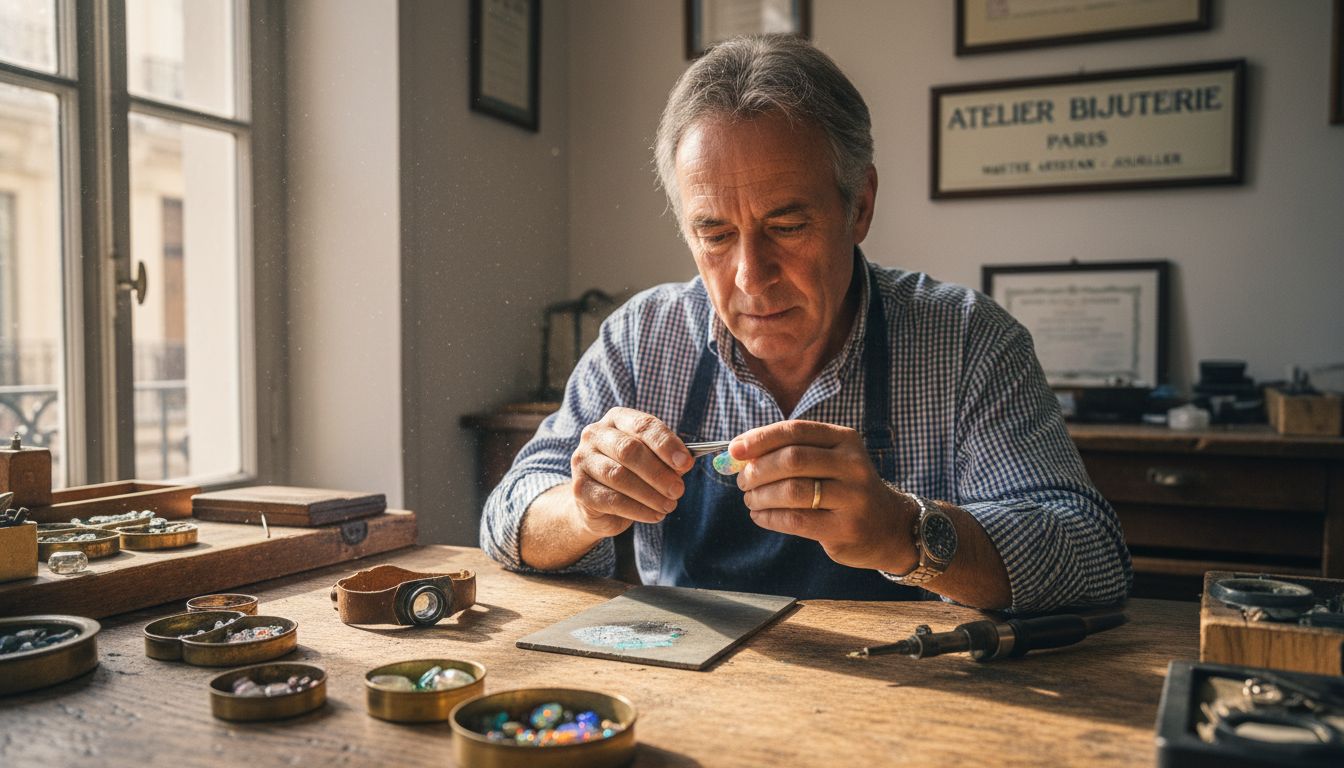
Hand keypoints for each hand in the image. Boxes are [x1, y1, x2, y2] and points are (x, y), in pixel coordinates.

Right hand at [569, 407, 692, 537]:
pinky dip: (638, 510)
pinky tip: (654, 515)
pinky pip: (612, 500)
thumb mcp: (653, 460)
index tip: (686, 463)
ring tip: (669, 505)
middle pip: (629, 450)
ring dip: (650, 494)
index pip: (642, 425)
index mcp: (617, 419)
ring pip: (619, 476)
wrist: (599, 503)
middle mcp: (595, 434)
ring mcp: (583, 460)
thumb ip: (667, 459)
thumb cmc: (633, 474)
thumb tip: (685, 463)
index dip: (665, 444)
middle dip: (658, 472)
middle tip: (678, 490)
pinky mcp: (579, 488)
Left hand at [732, 420, 917, 571]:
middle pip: (792, 460)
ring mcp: (853, 497)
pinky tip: (760, 516)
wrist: (889, 526)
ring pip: (792, 491)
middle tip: (743, 480)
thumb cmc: (844, 489)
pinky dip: (769, 518)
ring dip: (761, 496)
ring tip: (750, 500)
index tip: (735, 450)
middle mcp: (853, 465)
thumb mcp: (829, 461)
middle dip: (758, 470)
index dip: (760, 438)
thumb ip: (790, 452)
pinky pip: (795, 520)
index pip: (795, 430)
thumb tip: (738, 453)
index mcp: (845, 440)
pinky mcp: (846, 528)